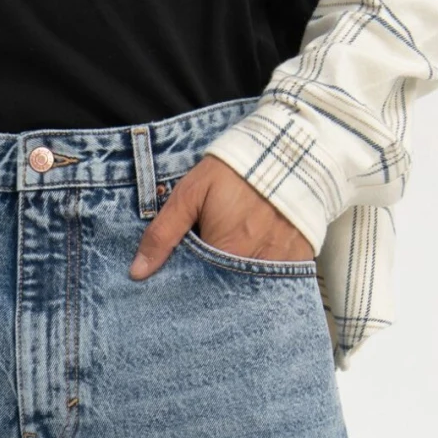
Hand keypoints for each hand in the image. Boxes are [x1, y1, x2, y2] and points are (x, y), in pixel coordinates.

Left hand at [129, 156, 312, 279]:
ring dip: (235, 280)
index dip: (186, 284)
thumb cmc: (236, 168)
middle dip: (210, 284)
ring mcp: (281, 263)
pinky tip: (254, 258)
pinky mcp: (299, 258)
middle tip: (206, 265)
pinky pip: (276, 279)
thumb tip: (138, 272)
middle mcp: (254, 266)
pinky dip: (262, 274)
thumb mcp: (191, 193)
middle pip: (222, 290)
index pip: (196, 287)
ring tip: (230, 259)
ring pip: (248, 287)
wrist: (290, 147)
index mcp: (224, 252)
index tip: (180, 277)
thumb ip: (163, 233)